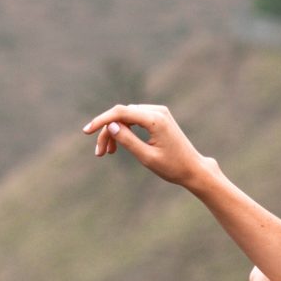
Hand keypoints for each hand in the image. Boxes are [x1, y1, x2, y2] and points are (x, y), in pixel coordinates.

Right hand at [83, 101, 212, 190]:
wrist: (193, 169)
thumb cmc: (172, 167)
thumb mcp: (146, 157)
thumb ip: (128, 140)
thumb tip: (111, 125)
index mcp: (155, 119)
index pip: (120, 112)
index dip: (101, 120)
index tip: (86, 131)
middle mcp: (157, 111)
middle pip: (121, 115)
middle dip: (107, 132)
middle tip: (99, 153)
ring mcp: (159, 112)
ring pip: (126, 117)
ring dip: (115, 133)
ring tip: (107, 152)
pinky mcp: (158, 117)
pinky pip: (135, 120)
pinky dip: (125, 131)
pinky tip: (118, 146)